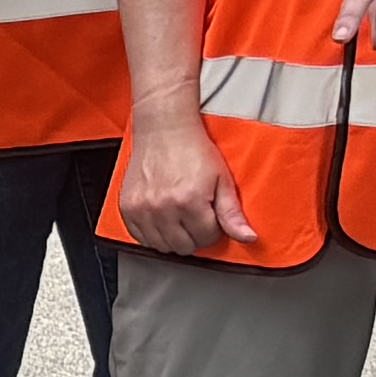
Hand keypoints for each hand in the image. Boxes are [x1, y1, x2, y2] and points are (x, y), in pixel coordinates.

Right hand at [113, 103, 252, 259]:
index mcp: (189, 201)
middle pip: (184, 246)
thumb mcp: (222, 179)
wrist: (164, 130)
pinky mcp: (128, 209)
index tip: (210, 215)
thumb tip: (247, 237)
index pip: (207, 238)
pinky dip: (153, 234)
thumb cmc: (192, 150)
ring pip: (162, 246)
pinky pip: (141, 239)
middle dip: (194, 235)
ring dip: (174, 237)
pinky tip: (162, 219)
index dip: (213, 228)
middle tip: (195, 216)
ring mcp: (142, 210)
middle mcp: (163, 208)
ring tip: (179, 218)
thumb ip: (232, 213)